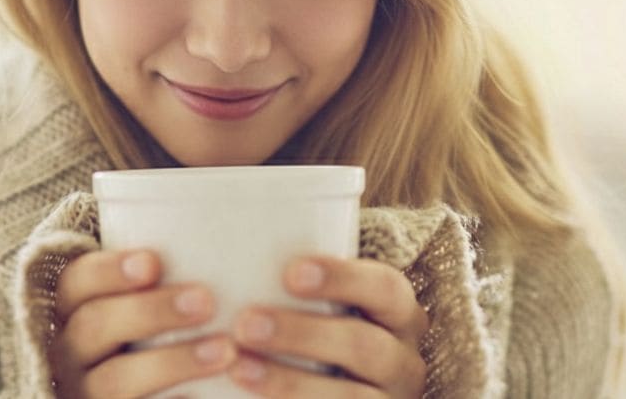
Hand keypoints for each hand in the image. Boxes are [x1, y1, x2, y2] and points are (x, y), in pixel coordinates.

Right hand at [50, 248, 236, 397]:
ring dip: (172, 363)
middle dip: (150, 312)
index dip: (109, 271)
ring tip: (225, 350)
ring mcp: (84, 391)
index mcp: (71, 308)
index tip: (153, 262)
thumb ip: (163, 263)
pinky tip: (204, 398)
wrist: (116, 392)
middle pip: (94, 327)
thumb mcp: (136, 294)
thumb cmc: (142, 325)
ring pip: (115, 381)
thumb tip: (226, 203)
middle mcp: (68, 351)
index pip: (77, 282)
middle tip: (206, 301)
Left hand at [227, 256, 429, 397]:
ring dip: (292, 382)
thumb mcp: (318, 305)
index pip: (384, 288)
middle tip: (245, 324)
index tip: (289, 274)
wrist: (332, 387)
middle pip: (365, 345)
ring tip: (240, 368)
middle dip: (303, 335)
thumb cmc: (312, 330)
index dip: (342, 279)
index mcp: (396, 312)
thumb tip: (221, 243)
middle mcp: (404, 359)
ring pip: (353, 397)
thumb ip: (288, 282)